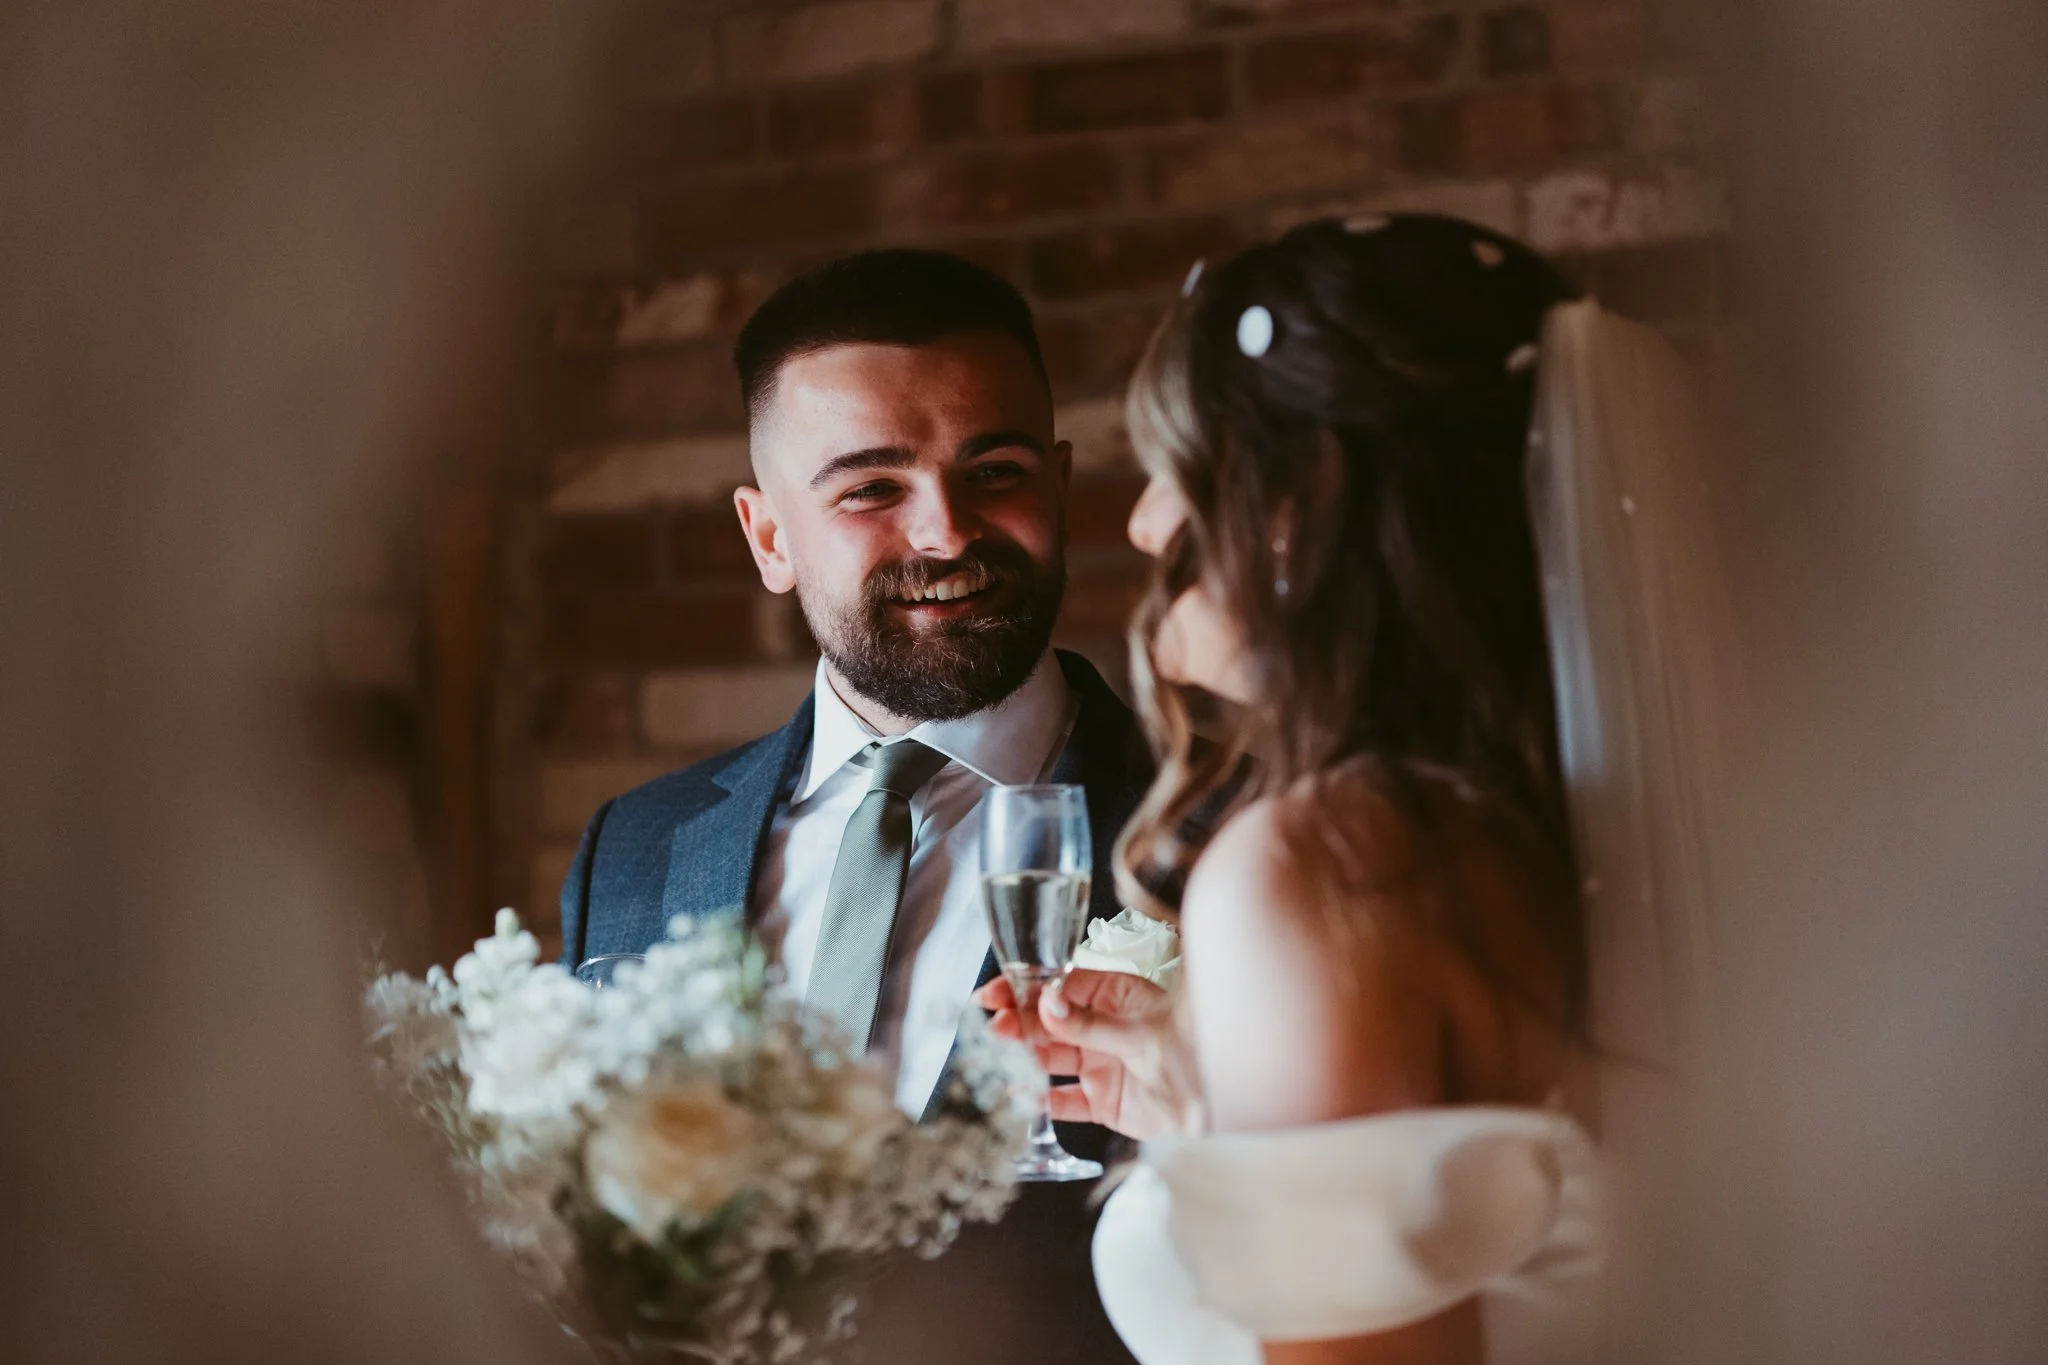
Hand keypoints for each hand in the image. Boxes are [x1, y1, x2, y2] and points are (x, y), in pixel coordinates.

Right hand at [976, 968, 1197, 1140]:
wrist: (1221, 1105)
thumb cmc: (1195, 1051)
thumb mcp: (1141, 1031)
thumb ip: (1091, 1023)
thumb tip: (1048, 1004)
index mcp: (1116, 995)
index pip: (1061, 985)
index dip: (1027, 988)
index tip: (998, 991)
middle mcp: (1104, 1027)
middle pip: (1051, 1021)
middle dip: (1020, 1021)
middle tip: (994, 1025)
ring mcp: (1102, 1064)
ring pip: (1052, 1057)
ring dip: (1025, 1055)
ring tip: (999, 1053)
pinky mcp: (1103, 1101)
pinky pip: (1064, 1100)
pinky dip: (1041, 1099)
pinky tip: (1020, 1093)